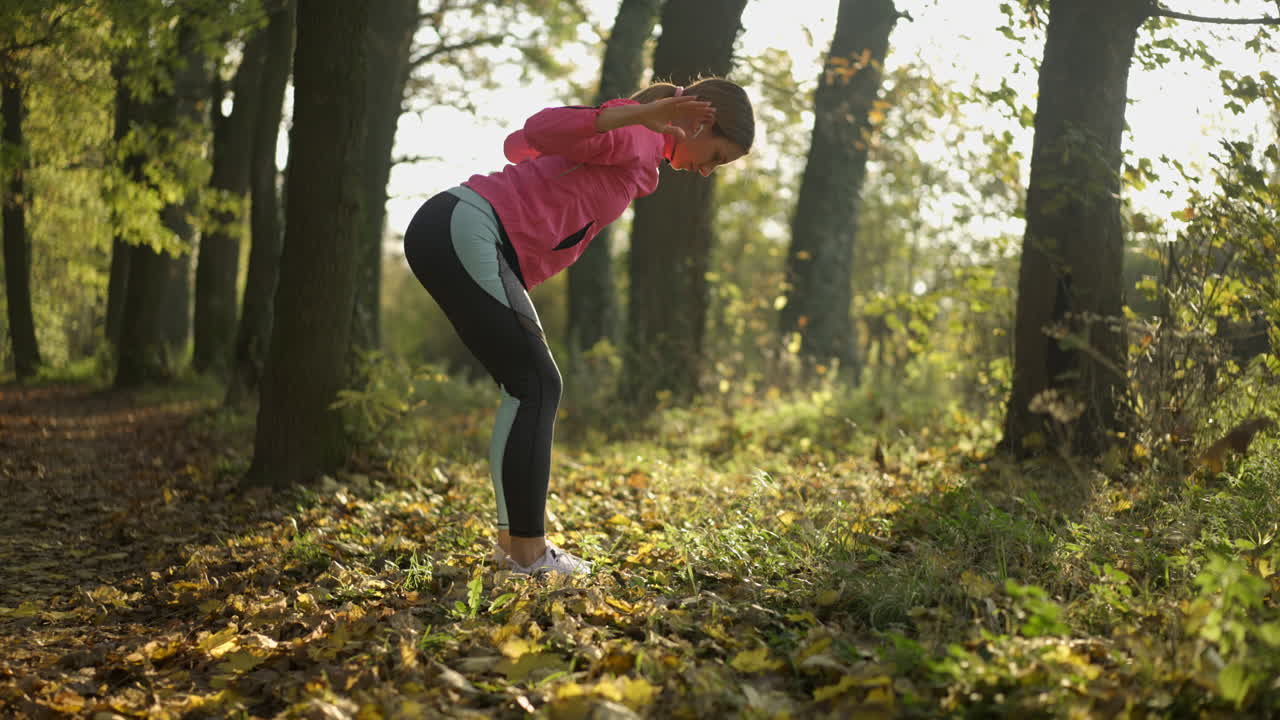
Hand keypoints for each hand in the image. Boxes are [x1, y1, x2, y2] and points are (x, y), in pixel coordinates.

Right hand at [595, 96, 715, 136]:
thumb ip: (674, 131)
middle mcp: (676, 108)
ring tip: (708, 105)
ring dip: (698, 104)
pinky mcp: (668, 102)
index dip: (699, 116)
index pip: (690, 115)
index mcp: (675, 114)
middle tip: (714, 111)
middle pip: (692, 109)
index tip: (708, 118)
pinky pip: (679, 100)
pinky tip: (695, 99)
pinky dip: (687, 99)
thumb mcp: (664, 129)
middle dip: (702, 110)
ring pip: (688, 104)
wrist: (641, 116)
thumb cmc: (650, 122)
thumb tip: (685, 136)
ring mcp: (672, 104)